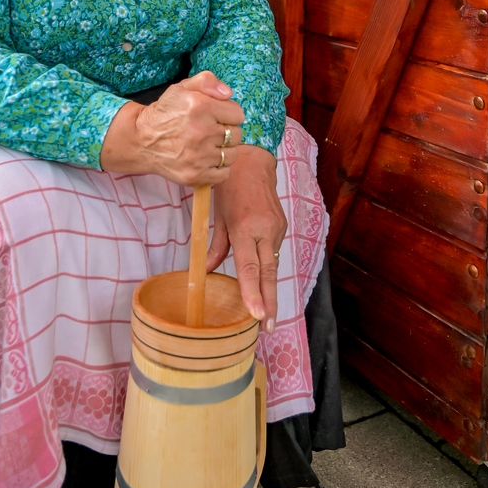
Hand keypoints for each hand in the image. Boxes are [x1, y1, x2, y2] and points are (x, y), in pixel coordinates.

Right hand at [99, 70, 243, 184]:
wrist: (141, 140)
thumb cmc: (165, 112)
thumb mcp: (183, 87)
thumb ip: (208, 81)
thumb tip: (228, 93)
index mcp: (201, 106)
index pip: (238, 114)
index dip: (228, 114)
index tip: (216, 116)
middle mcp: (201, 131)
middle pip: (237, 135)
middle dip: (227, 131)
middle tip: (210, 131)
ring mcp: (199, 156)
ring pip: (231, 155)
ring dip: (223, 150)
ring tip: (208, 145)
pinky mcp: (195, 175)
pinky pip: (224, 174)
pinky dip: (218, 168)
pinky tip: (206, 159)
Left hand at [206, 145, 285, 331]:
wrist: (253, 159)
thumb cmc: (229, 184)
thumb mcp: (218, 214)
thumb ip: (216, 245)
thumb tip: (206, 270)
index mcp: (245, 227)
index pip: (250, 267)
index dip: (252, 293)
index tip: (256, 315)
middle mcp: (265, 229)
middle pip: (268, 273)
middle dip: (268, 302)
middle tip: (267, 327)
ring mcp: (276, 228)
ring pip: (272, 265)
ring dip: (269, 290)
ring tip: (265, 315)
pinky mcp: (281, 226)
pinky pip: (273, 253)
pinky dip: (268, 271)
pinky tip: (264, 287)